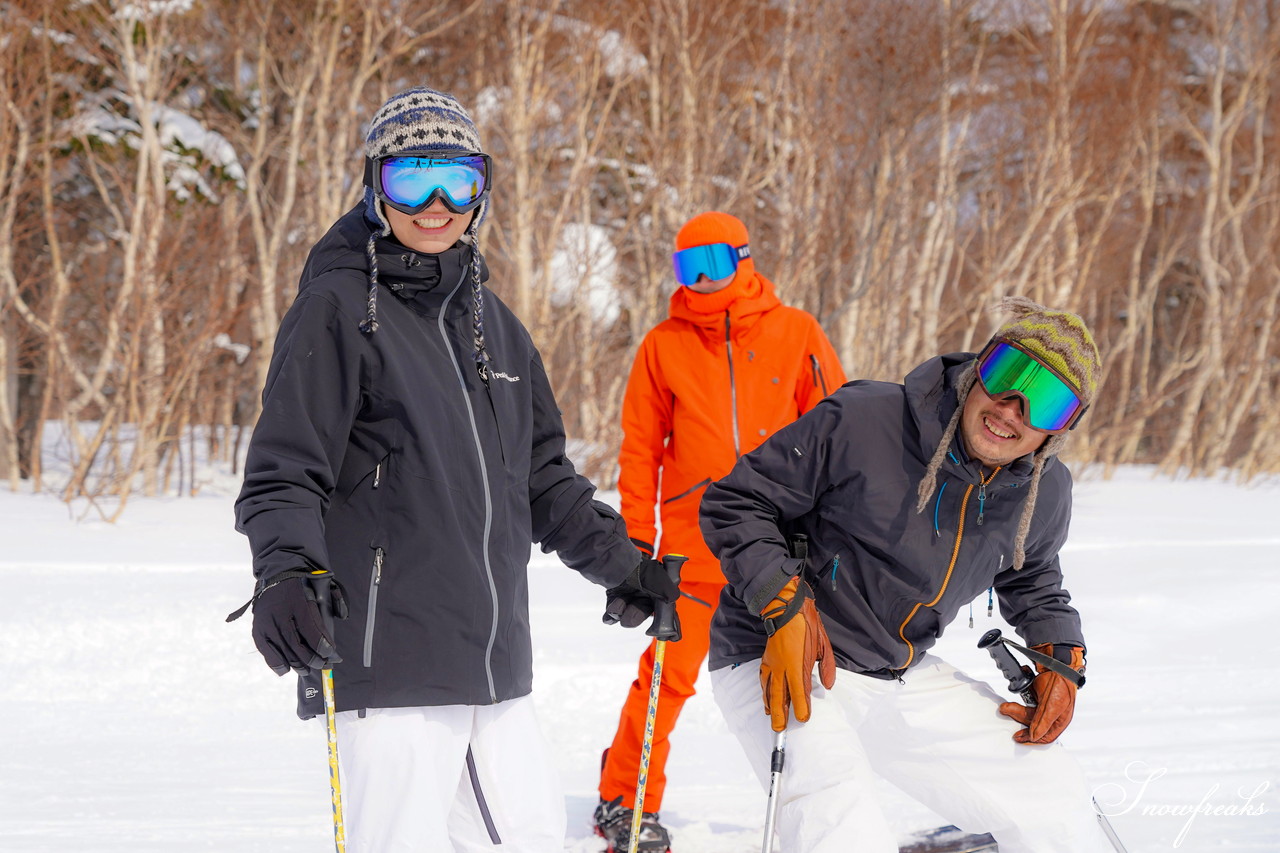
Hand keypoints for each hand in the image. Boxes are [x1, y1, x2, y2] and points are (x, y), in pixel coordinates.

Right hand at [251, 569, 346, 674]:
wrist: (276, 576)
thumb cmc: (302, 586)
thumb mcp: (320, 588)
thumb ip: (333, 603)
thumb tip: (342, 617)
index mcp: (298, 603)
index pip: (312, 632)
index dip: (323, 647)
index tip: (332, 654)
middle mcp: (280, 615)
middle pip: (298, 647)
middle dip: (313, 660)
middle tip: (322, 664)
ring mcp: (267, 625)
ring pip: (285, 654)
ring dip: (299, 665)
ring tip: (308, 669)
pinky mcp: (258, 631)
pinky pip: (268, 654)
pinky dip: (279, 665)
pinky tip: (288, 669)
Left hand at [603, 558, 679, 630]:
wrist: (608, 557)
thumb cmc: (633, 564)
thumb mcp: (653, 576)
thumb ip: (664, 589)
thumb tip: (673, 599)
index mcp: (658, 589)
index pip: (667, 610)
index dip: (671, 624)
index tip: (670, 638)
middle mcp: (645, 594)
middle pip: (643, 614)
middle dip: (635, 616)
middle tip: (628, 616)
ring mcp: (629, 596)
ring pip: (626, 616)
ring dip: (620, 611)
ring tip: (616, 602)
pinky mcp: (614, 598)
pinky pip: (613, 615)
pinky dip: (610, 616)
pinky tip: (608, 617)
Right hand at [759, 577, 835, 731]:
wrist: (785, 605)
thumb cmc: (806, 623)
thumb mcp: (823, 643)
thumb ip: (826, 665)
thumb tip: (827, 684)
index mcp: (796, 662)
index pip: (799, 691)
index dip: (801, 707)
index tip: (803, 719)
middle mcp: (781, 665)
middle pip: (779, 695)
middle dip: (779, 714)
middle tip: (779, 729)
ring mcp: (772, 662)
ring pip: (768, 689)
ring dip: (769, 705)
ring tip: (770, 717)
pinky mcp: (767, 657)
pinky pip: (762, 678)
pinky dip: (763, 690)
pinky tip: (764, 696)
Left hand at [999, 643, 1084, 743]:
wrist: (1057, 661)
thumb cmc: (1060, 684)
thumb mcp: (1052, 706)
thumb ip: (1042, 722)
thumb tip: (1034, 737)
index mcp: (1060, 720)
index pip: (1045, 737)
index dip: (1031, 739)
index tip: (1017, 738)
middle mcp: (1052, 714)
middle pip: (1033, 722)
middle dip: (1018, 716)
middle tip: (1006, 710)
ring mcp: (1044, 704)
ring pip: (1027, 711)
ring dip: (1016, 708)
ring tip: (1005, 705)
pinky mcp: (1037, 694)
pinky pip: (1026, 699)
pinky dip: (1021, 694)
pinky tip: (1019, 687)